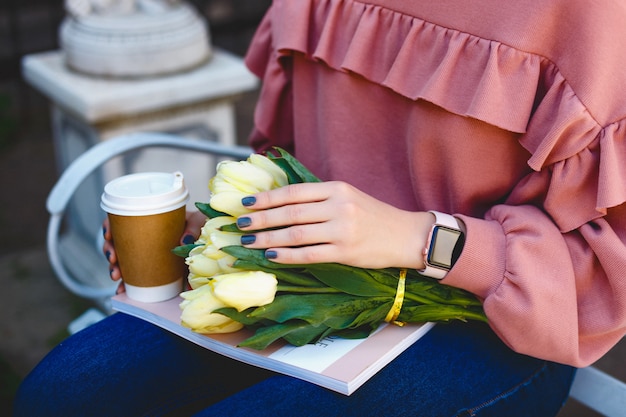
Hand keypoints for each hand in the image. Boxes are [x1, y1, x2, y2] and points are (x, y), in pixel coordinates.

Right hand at [102, 210, 205, 292]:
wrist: (209, 244)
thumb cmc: (200, 227)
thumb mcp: (197, 221)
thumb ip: (192, 227)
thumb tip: (184, 241)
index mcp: (149, 222)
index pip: (121, 220)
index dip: (109, 226)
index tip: (109, 234)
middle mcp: (143, 238)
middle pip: (117, 241)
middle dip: (110, 250)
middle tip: (113, 258)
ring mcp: (146, 255)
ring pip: (122, 260)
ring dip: (114, 268)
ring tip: (116, 275)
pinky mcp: (152, 271)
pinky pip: (134, 277)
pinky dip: (126, 284)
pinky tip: (122, 290)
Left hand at [235, 181, 433, 268]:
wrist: (406, 235)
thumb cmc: (373, 216)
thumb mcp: (347, 197)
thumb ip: (319, 198)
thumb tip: (280, 203)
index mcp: (336, 189)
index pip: (293, 192)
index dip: (266, 198)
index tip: (245, 204)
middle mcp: (338, 206)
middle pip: (290, 213)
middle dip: (261, 219)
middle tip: (240, 225)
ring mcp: (342, 230)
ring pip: (296, 234)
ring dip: (268, 238)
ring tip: (249, 242)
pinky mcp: (346, 252)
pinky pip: (309, 254)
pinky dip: (287, 255)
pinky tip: (271, 255)